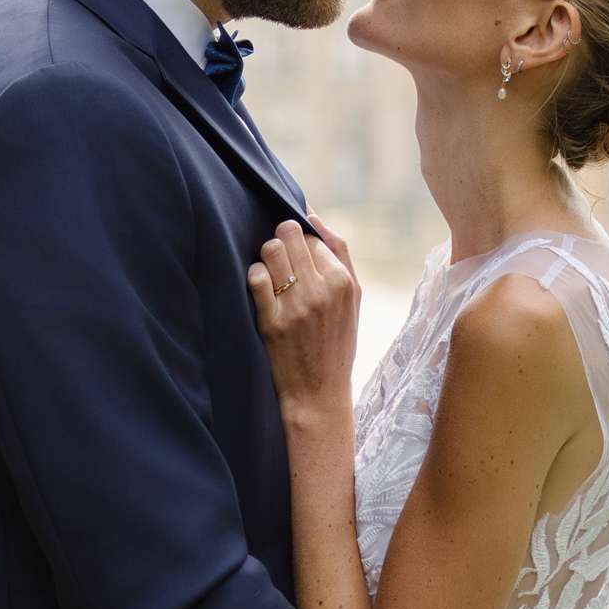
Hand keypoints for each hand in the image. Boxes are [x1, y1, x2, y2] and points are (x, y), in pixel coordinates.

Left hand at [247, 217, 359, 414]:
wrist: (319, 392)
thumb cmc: (336, 342)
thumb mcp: (353, 299)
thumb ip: (339, 255)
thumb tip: (313, 216)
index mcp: (343, 282)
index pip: (314, 236)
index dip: (302, 241)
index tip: (298, 256)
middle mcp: (320, 290)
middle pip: (290, 234)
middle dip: (282, 239)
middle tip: (281, 257)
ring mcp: (295, 306)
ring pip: (270, 250)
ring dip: (267, 255)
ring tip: (273, 272)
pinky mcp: (271, 321)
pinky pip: (255, 277)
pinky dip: (255, 276)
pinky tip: (262, 287)